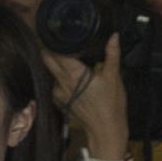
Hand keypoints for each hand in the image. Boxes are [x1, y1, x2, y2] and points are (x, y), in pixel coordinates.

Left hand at [46, 34, 129, 158]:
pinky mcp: (58, 100)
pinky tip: (67, 74)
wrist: (104, 128)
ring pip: (50, 71)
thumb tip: (114, 36)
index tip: (51, 32)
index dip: (52, 42)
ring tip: (61, 54)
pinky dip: (58, 76)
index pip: (55, 53)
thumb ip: (112, 54)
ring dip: (53, 63)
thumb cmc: (111, 103)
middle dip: (47, 49)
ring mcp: (57, 92)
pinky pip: (54, 83)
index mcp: (73, 74)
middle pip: (47, 60)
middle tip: (52, 38)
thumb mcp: (114, 76)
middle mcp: (61, 82)